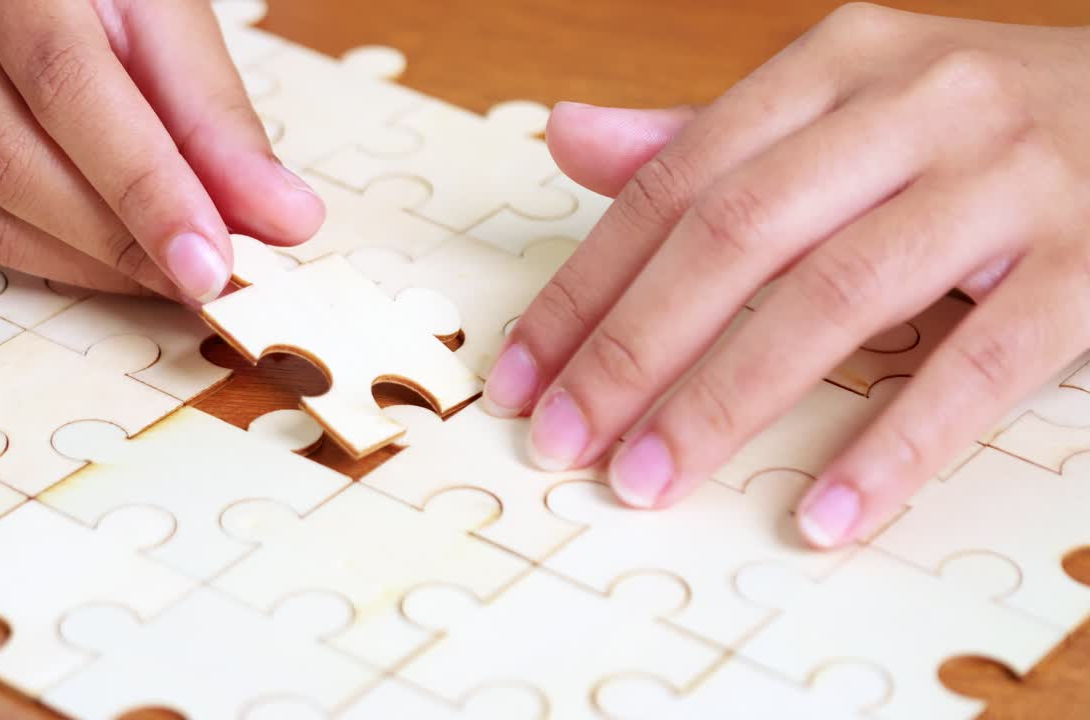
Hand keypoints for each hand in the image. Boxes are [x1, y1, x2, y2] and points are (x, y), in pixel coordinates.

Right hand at [0, 0, 324, 302]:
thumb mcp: (160, 9)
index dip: (144, 186)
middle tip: (210, 278)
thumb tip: (281, 217)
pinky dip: (60, 254)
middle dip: (123, 239)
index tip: (215, 260)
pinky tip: (124, 257)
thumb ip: (210, 112)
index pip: (62, 83)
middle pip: (8, 157)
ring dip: (96, 260)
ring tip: (179, 272)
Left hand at [484, 3, 1089, 546]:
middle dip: (632, 350)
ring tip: (650, 480)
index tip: (522, 375)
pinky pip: (979, 366)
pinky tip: (826, 513)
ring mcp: (1006, 179)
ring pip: (836, 297)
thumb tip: (569, 139)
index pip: (674, 184)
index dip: (586, 287)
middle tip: (564, 442)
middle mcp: (914, 106)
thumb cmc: (974, 126)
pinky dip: (895, 447)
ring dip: (726, 402)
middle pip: (736, 235)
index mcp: (835, 67)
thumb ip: (708, 138)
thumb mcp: (841, 106)